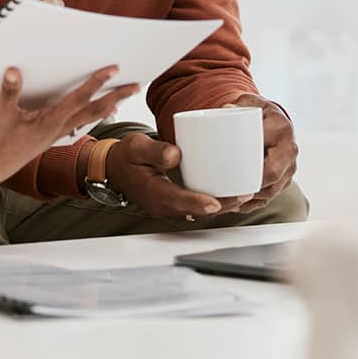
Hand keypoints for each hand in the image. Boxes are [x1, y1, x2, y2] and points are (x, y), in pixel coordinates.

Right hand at [0, 66, 138, 191]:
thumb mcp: (0, 116)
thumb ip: (8, 92)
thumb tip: (14, 72)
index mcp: (50, 122)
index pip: (79, 99)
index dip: (96, 83)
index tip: (112, 70)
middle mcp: (58, 129)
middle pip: (94, 111)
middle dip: (115, 97)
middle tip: (135, 86)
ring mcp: (56, 135)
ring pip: (89, 118)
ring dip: (107, 107)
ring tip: (121, 98)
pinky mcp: (51, 138)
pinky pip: (78, 125)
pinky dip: (91, 117)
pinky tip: (95, 115)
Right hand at [105, 133, 253, 217]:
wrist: (114, 168)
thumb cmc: (125, 155)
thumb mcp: (135, 146)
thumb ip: (155, 150)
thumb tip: (176, 154)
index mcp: (150, 190)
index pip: (175, 199)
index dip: (197, 202)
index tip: (216, 202)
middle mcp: (160, 204)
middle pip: (194, 210)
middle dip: (221, 205)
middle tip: (244, 194)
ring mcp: (167, 206)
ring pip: (198, 211)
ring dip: (221, 206)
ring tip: (243, 194)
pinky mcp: (173, 203)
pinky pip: (196, 207)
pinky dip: (213, 203)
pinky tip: (228, 195)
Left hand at [228, 94, 297, 213]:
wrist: (270, 116)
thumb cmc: (255, 109)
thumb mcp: (247, 102)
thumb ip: (237, 105)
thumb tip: (226, 110)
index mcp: (281, 130)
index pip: (271, 152)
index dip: (254, 169)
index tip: (235, 176)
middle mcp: (289, 150)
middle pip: (273, 177)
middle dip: (251, 188)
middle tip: (227, 194)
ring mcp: (288, 167)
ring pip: (272, 190)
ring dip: (251, 200)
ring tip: (227, 203)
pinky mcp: (283, 178)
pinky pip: (270, 195)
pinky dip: (253, 203)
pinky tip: (237, 205)